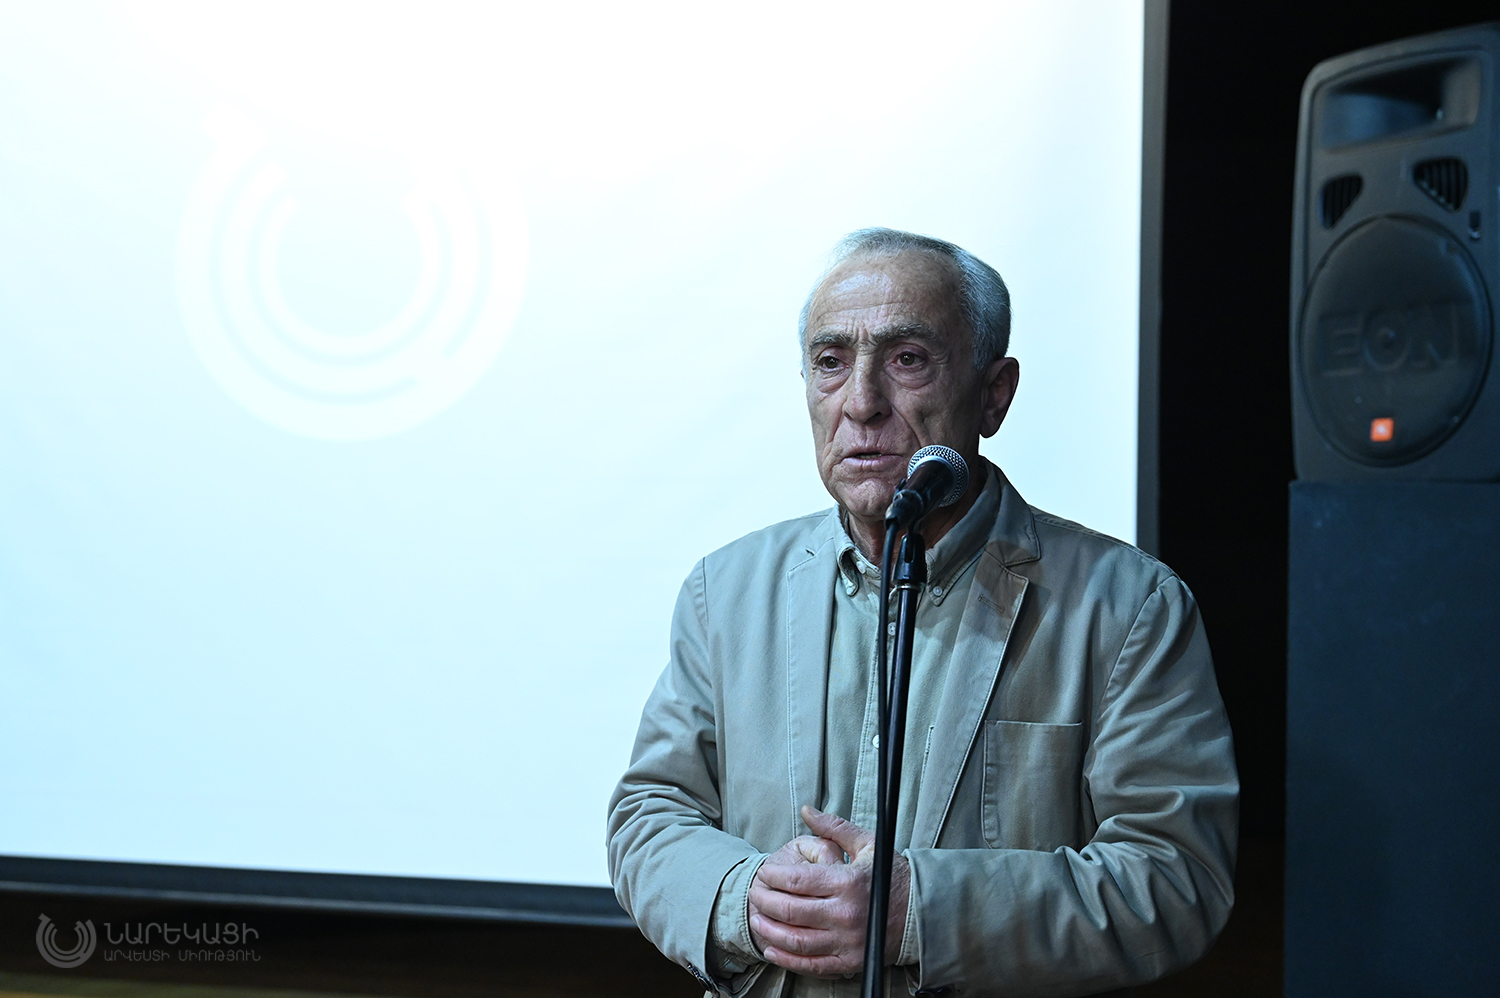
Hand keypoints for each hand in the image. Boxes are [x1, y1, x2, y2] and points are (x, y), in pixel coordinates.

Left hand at [748, 805, 909, 977]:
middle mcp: (846, 913)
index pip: (797, 880)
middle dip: (765, 902)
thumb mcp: (867, 845)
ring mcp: (848, 941)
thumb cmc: (891, 876)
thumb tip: (807, 810)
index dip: (773, 876)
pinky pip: (811, 964)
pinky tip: (772, 948)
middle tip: (754, 894)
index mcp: (848, 882)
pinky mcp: (850, 962)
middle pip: (791, 910)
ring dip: (770, 930)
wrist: (921, 913)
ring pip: (796, 940)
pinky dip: (786, 958)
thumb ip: (834, 827)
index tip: (764, 873)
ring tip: (757, 919)